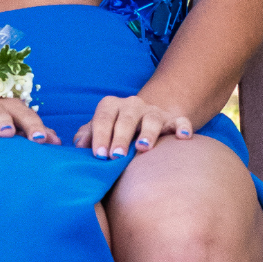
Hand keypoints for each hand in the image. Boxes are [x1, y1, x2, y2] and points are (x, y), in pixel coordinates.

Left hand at [73, 96, 194, 157]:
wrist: (141, 121)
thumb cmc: (113, 131)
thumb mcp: (99, 130)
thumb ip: (87, 135)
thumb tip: (79, 145)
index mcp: (111, 105)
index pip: (103, 118)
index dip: (100, 136)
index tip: (99, 155)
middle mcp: (132, 105)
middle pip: (126, 118)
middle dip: (120, 137)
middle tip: (116, 156)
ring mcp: (153, 111)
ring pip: (152, 118)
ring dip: (148, 132)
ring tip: (143, 147)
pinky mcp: (172, 120)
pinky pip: (180, 121)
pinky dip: (182, 127)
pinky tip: (183, 137)